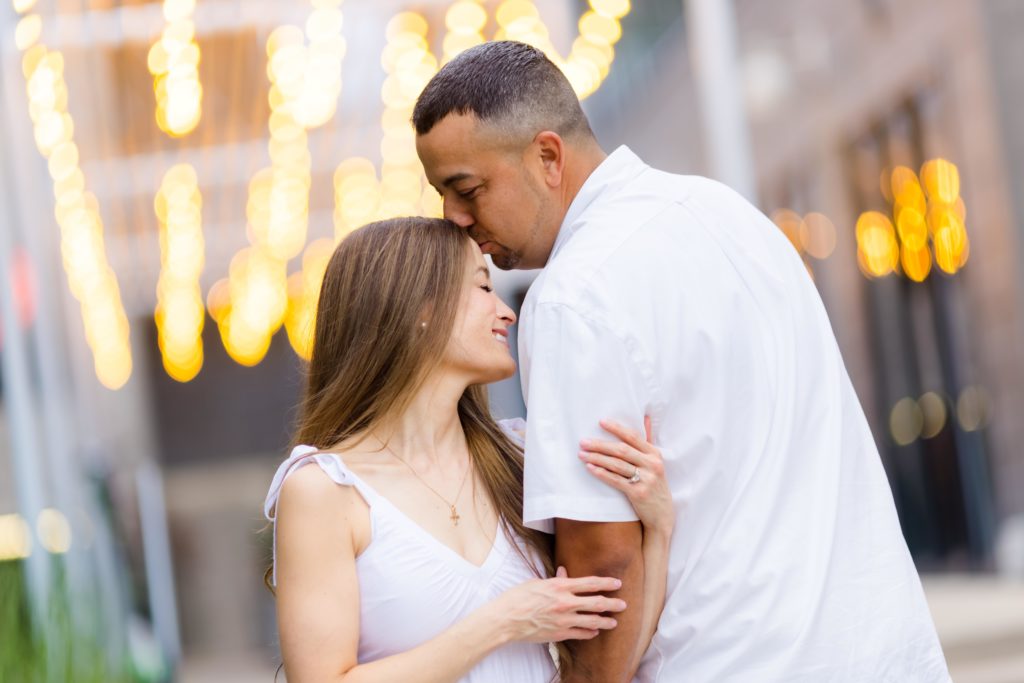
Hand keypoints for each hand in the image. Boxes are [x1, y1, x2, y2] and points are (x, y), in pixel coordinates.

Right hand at [492, 569, 625, 643]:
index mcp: (559, 586)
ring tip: (613, 622)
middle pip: (596, 603)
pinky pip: (580, 634)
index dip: (606, 582)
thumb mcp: (537, 583)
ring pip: (592, 621)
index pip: (589, 583)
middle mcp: (565, 602)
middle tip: (623, 604)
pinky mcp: (559, 633)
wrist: (506, 619)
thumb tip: (564, 574)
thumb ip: (554, 580)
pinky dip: (589, 633)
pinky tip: (594, 632)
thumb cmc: (518, 598)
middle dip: (613, 604)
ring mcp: (563, 619)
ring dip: (605, 621)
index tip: (617, 583)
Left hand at [579, 417, 673, 536]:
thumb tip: (644, 417)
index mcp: (655, 454)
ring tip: (582, 454)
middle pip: (622, 450)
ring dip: (597, 458)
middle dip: (600, 445)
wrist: (662, 515)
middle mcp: (652, 465)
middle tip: (583, 441)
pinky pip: (616, 480)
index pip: (633, 437)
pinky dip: (602, 473)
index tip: (600, 422)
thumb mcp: (655, 463)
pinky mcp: (638, 493)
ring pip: (617, 464)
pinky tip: (590, 468)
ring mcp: (646, 479)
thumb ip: (648, 441)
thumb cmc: (655, 486)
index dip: (616, 428)